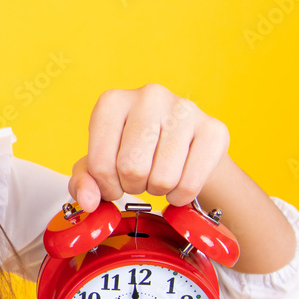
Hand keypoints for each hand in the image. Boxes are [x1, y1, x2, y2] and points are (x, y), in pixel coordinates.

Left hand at [68, 84, 229, 212]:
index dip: (106, 186)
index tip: (114, 183)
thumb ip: (84, 182)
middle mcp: (149, 97)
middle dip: (132, 186)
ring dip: (157, 190)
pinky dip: (181, 195)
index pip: (100, 164)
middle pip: (131, 169)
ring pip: (162, 178)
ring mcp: (184, 109)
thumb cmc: (134, 149)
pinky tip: (179, 182)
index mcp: (112, 102)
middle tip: (138, 178)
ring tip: (158, 175)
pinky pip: (190, 184)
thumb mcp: (100, 162)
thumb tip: (88, 201)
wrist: (181, 142)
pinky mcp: (214, 129)